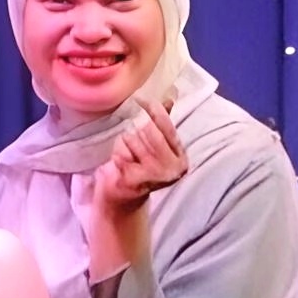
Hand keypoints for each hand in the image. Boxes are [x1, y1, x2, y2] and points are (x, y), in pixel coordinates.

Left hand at [90, 98, 189, 214]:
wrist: (121, 199)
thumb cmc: (136, 168)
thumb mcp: (152, 146)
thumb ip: (161, 125)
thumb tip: (169, 100)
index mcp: (180, 157)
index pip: (167, 125)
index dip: (153, 109)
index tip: (139, 99)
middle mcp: (174, 168)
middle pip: (149, 130)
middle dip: (134, 129)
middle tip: (127, 136)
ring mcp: (156, 176)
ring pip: (134, 139)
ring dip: (123, 143)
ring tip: (123, 153)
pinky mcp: (137, 180)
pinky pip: (122, 153)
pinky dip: (117, 154)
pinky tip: (117, 161)